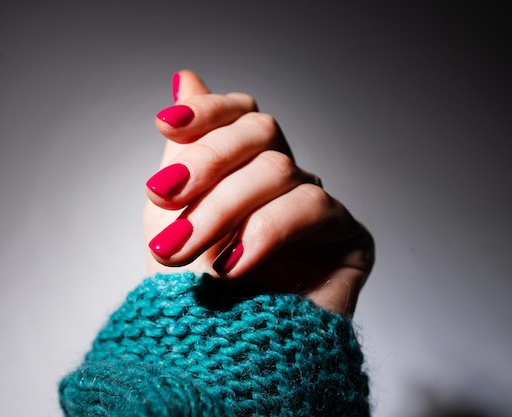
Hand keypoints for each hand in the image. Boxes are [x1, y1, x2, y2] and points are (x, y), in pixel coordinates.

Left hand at [143, 70, 373, 316]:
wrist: (220, 359)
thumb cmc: (191, 288)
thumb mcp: (171, 211)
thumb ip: (184, 149)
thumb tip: (185, 77)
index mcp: (247, 172)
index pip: (244, 115)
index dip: (209, 111)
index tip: (165, 122)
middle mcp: (286, 183)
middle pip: (261, 134)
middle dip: (205, 165)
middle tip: (162, 199)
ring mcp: (318, 208)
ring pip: (278, 170)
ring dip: (222, 208)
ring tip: (182, 249)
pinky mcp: (349, 238)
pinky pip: (312, 208)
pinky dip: (265, 230)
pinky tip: (235, 265)